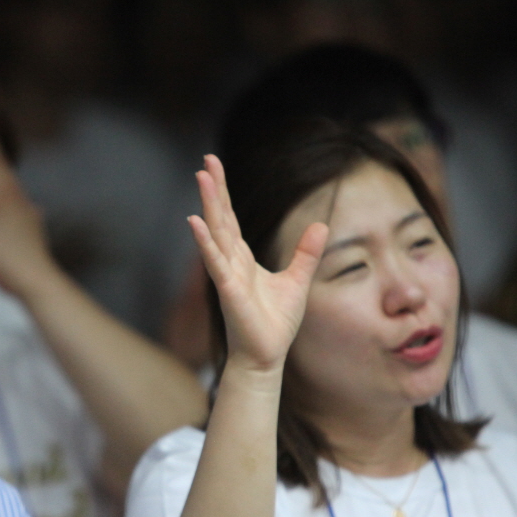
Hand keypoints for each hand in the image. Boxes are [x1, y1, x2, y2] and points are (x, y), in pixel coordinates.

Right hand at [188, 155, 326, 373]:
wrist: (266, 356)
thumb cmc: (275, 322)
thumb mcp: (297, 280)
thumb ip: (306, 253)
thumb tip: (321, 225)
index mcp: (243, 258)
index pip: (230, 218)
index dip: (224, 192)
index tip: (213, 166)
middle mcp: (231, 262)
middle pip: (220, 218)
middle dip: (214, 189)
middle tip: (206, 161)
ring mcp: (227, 275)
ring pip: (216, 233)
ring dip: (208, 205)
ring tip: (202, 178)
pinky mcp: (228, 291)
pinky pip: (215, 262)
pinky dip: (205, 242)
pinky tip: (195, 221)